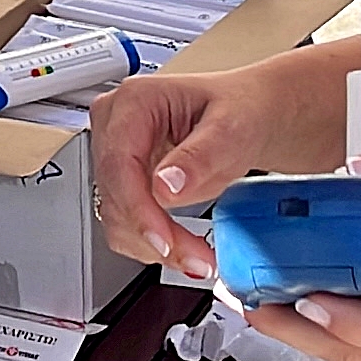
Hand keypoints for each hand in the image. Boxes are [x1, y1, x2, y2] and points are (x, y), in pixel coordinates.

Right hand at [89, 65, 303, 274]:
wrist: (247, 116)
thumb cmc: (239, 110)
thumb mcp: (231, 128)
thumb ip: (200, 155)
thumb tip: (165, 186)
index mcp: (135, 101)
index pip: (120, 162)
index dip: (138, 209)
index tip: (165, 242)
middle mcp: (115, 125)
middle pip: (116, 194)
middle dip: (154, 235)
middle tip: (197, 260)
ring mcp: (114, 154)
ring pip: (115, 216)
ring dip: (152, 247)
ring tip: (197, 258)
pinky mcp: (121, 181)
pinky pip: (123, 223)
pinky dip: (151, 244)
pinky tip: (182, 248)